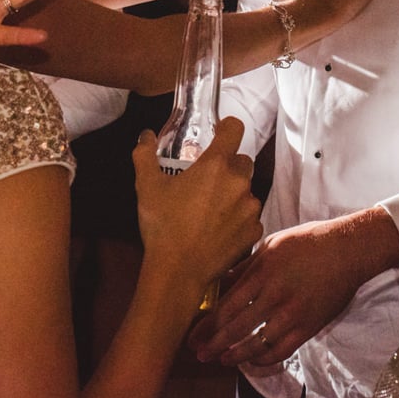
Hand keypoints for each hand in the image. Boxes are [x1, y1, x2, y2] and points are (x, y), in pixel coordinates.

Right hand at [133, 117, 262, 309]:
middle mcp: (239, 182)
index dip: (227, 127)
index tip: (218, 133)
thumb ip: (145, 155)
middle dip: (228, 166)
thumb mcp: (146, 186)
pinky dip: (238, 219)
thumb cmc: (163, 225)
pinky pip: (250, 217)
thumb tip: (145, 136)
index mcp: (216, 165)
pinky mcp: (253, 231)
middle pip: (242, 161)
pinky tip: (218, 229)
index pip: (235, 129)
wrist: (178, 270)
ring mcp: (250, 208)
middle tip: (206, 181)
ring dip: (233, 194)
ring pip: (247, 190)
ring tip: (209, 210)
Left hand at [189, 210, 396, 366]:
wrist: (347, 250)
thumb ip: (246, 266)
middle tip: (200, 354)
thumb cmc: (307, 242)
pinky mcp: (308, 327)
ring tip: (222, 360)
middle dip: (214, 344)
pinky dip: (264, 359)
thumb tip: (223, 281)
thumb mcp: (271, 244)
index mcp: (261, 273)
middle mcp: (274, 296)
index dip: (208, 325)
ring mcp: (292, 314)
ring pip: (257, 344)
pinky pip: (281, 350)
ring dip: (236, 355)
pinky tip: (252, 360)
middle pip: (236, 328)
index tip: (194, 336)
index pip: (227, 306)